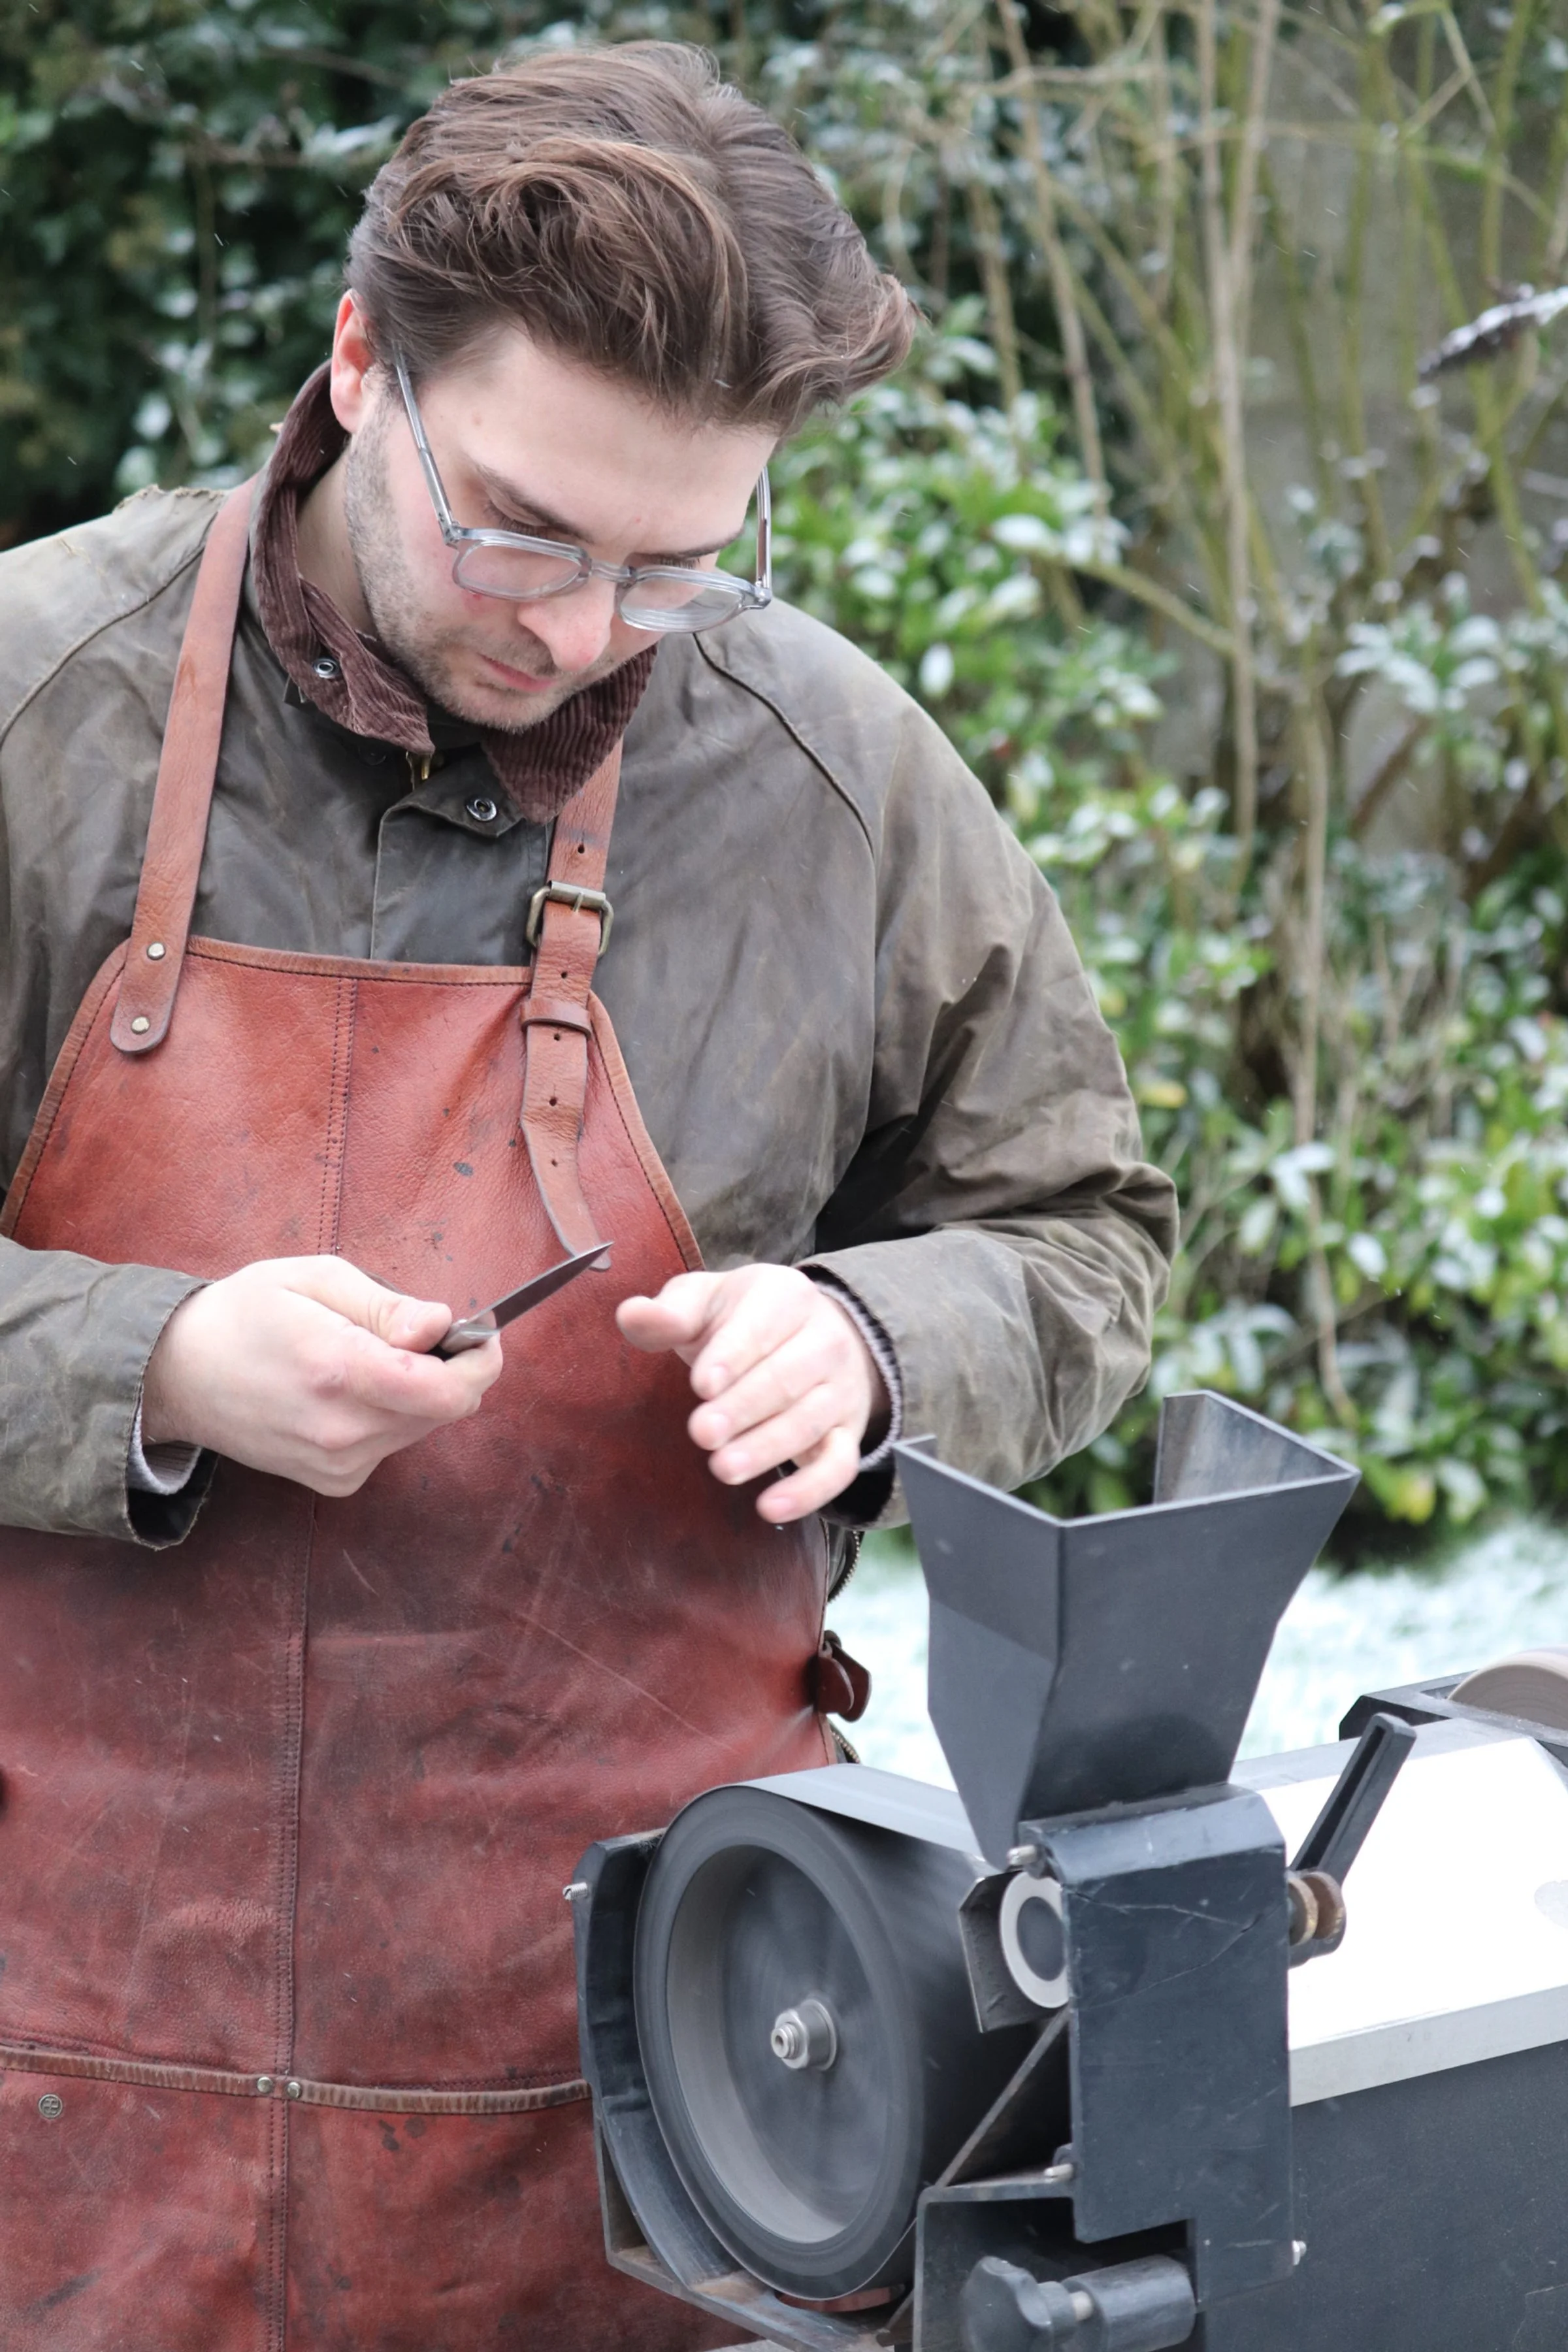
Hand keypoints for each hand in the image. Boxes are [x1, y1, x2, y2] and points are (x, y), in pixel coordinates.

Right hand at [141, 1255, 501, 1496]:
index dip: (481, 1359)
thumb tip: (441, 1323)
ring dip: (422, 1390)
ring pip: (423, 1428)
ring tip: (374, 1355)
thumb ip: (385, 1305)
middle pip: (446, 1410)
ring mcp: (336, 1464)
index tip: (481, 1331)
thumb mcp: (314, 1278)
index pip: (448, 1390)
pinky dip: (393, 1416)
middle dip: (453, 1368)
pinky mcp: (333, 1481)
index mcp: (339, 1371)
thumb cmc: (243, 1314)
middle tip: (422, 1332)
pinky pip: (393, 1446)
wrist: (177, 1375)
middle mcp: (342, 1430)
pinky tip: (353, 1390)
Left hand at [616, 1265, 887, 1522]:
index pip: (763, 1325)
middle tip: (702, 1433)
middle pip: (788, 1377)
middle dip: (744, 1407)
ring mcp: (840, 1389)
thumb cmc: (740, 1321)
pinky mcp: (847, 1433)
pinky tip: (770, 1507)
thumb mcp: (704, 1303)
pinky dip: (810, 1490)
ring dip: (768, 1448)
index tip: (702, 1384)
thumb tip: (631, 1315)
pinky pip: (840, 1465)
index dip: (733, 1354)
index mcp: (786, 1296)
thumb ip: (668, 1313)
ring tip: (723, 1468)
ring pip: (811, 1421)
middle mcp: (825, 1339)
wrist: (810, 1335)